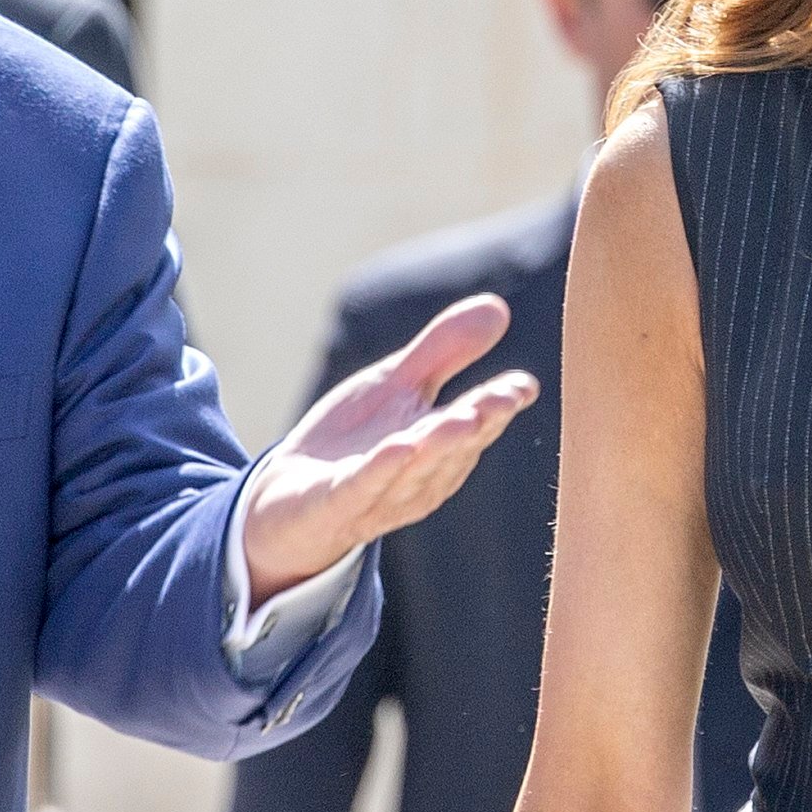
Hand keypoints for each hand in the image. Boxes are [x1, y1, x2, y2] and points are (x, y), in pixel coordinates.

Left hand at [240, 295, 538, 602]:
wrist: (287, 501)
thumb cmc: (353, 442)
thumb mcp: (397, 386)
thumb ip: (445, 350)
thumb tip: (500, 307)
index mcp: (441, 445)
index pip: (477, 421)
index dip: (500, 404)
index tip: (524, 386)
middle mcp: (419, 474)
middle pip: (453, 445)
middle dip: (480, 421)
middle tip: (506, 397)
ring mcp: (379, 493)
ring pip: (414, 468)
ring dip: (439, 445)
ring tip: (465, 417)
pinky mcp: (334, 504)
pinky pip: (360, 487)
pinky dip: (380, 470)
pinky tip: (399, 447)